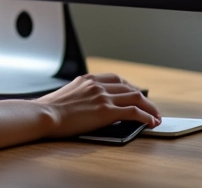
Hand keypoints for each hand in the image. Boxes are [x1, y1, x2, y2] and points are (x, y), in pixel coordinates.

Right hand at [36, 73, 160, 136]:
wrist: (45, 114)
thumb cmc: (51, 110)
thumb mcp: (68, 95)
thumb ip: (82, 95)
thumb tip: (91, 106)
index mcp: (87, 79)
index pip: (115, 79)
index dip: (129, 87)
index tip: (135, 95)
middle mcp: (97, 85)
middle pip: (128, 86)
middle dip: (143, 97)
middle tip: (150, 107)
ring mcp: (102, 96)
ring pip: (135, 97)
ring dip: (149, 107)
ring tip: (156, 117)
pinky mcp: (106, 111)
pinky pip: (133, 112)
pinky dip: (146, 116)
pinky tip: (151, 123)